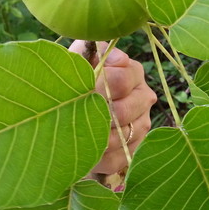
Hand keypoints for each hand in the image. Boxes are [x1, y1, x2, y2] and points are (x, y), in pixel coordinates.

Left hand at [69, 40, 155, 174]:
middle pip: (125, 109)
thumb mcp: (76, 62)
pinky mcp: (134, 150)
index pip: (122, 78)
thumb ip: (90, 51)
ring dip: (96, 136)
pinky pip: (118, 158)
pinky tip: (84, 150)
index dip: (98, 85)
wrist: (64, 117)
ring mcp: (142, 125)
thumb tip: (117, 59)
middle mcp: (144, 97)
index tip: (79, 89)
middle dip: (96, 112)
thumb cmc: (72, 84)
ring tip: (75, 132)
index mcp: (131, 72)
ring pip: (122, 136)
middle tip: (75, 112)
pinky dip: (98, 158)